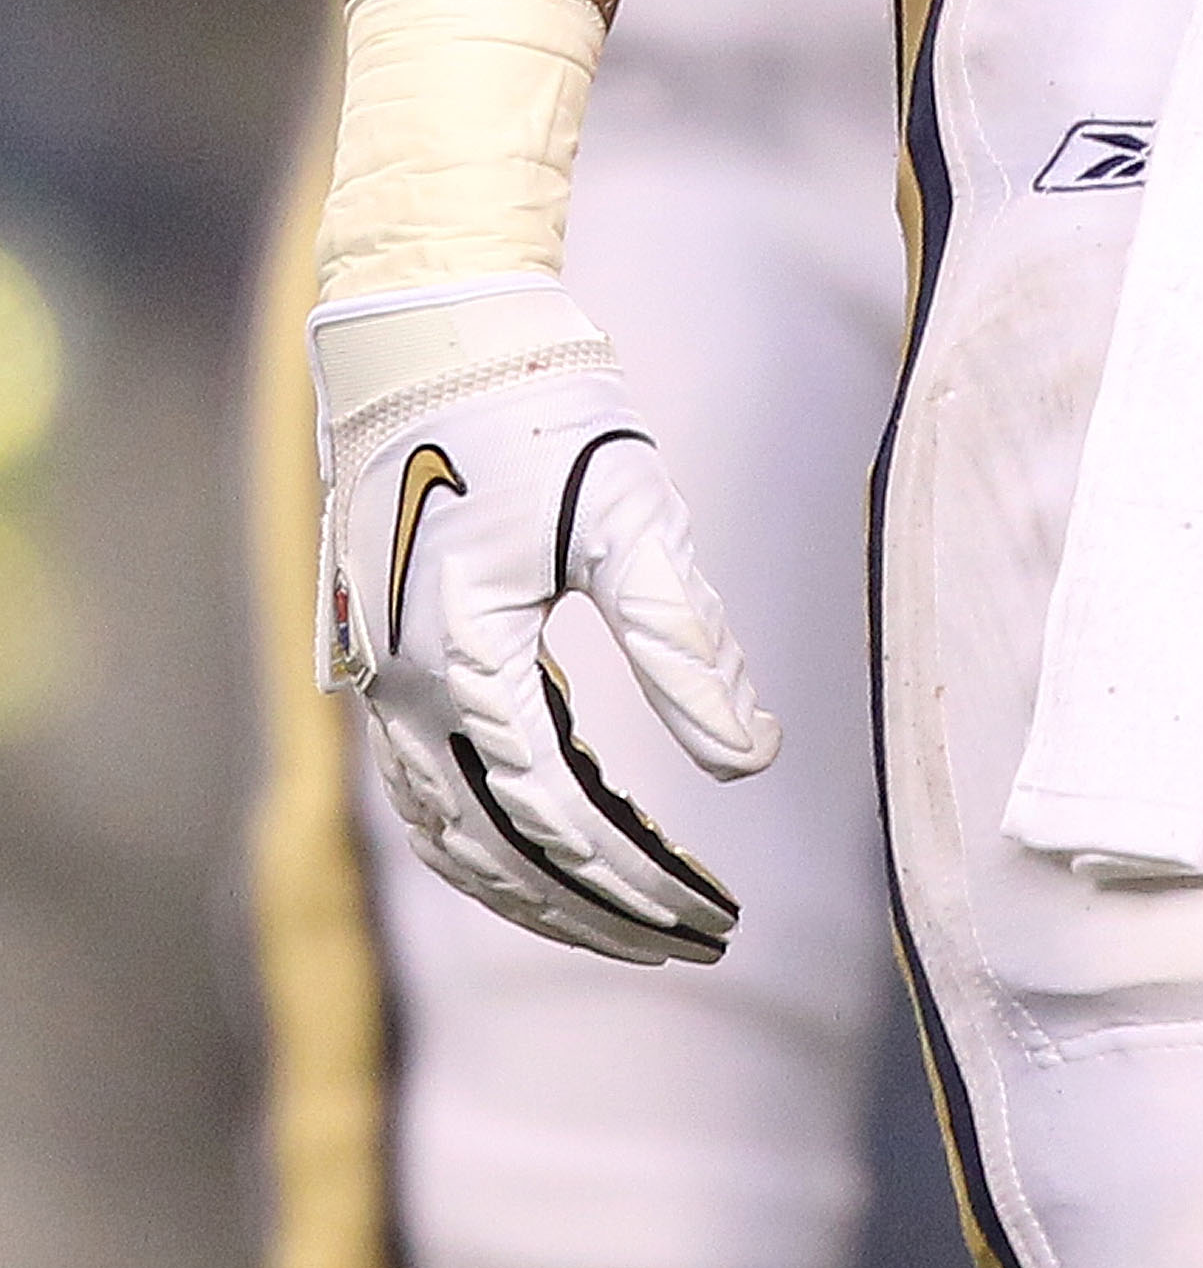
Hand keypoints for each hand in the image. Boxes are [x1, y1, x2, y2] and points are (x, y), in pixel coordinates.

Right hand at [311, 275, 776, 960]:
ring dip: (543, 888)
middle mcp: (403, 695)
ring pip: (458, 837)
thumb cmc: (536, 406)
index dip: (639, 881)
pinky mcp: (391, 661)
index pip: (558, 821)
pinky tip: (573, 834)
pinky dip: (502, 834)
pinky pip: (438, 787)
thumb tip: (753, 762)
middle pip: (501, 855)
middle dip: (598, 910)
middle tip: (694, 938)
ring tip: (634, 913)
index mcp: (462, 665)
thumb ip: (684, 642)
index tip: (715, 915)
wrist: (427, 329)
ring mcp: (384, 684)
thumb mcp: (629, 515)